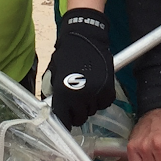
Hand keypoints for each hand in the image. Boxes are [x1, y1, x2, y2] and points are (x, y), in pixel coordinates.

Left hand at [48, 8, 114, 126]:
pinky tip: (95, 88)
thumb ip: (52, 95)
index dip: (64, 122)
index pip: (64, 121)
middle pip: (80, 119)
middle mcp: (81, 97)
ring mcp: (96, 93)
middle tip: (75, 101)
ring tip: (85, 90)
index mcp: (64, 94)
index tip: (65, 120)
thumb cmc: (66, 56)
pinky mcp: (109, 90)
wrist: (85, 39)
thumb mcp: (53, 75)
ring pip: (93, 111)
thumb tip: (52, 111)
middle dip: (76, 112)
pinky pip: (105, 104)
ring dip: (89, 105)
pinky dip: (101, 99)